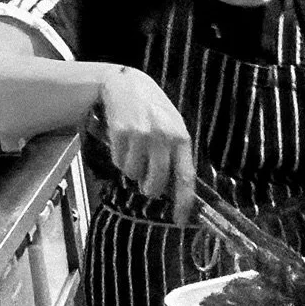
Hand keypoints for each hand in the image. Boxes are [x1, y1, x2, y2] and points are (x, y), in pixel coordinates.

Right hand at [97, 67, 196, 223]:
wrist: (127, 84)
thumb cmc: (153, 110)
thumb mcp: (172, 128)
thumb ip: (176, 156)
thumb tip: (176, 190)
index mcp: (182, 138)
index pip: (185, 177)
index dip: (183, 202)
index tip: (180, 221)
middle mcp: (164, 138)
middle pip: (156, 183)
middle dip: (150, 189)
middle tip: (146, 185)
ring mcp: (142, 135)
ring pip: (134, 174)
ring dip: (132, 170)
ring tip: (134, 151)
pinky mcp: (121, 133)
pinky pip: (119, 163)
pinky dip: (119, 159)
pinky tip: (123, 143)